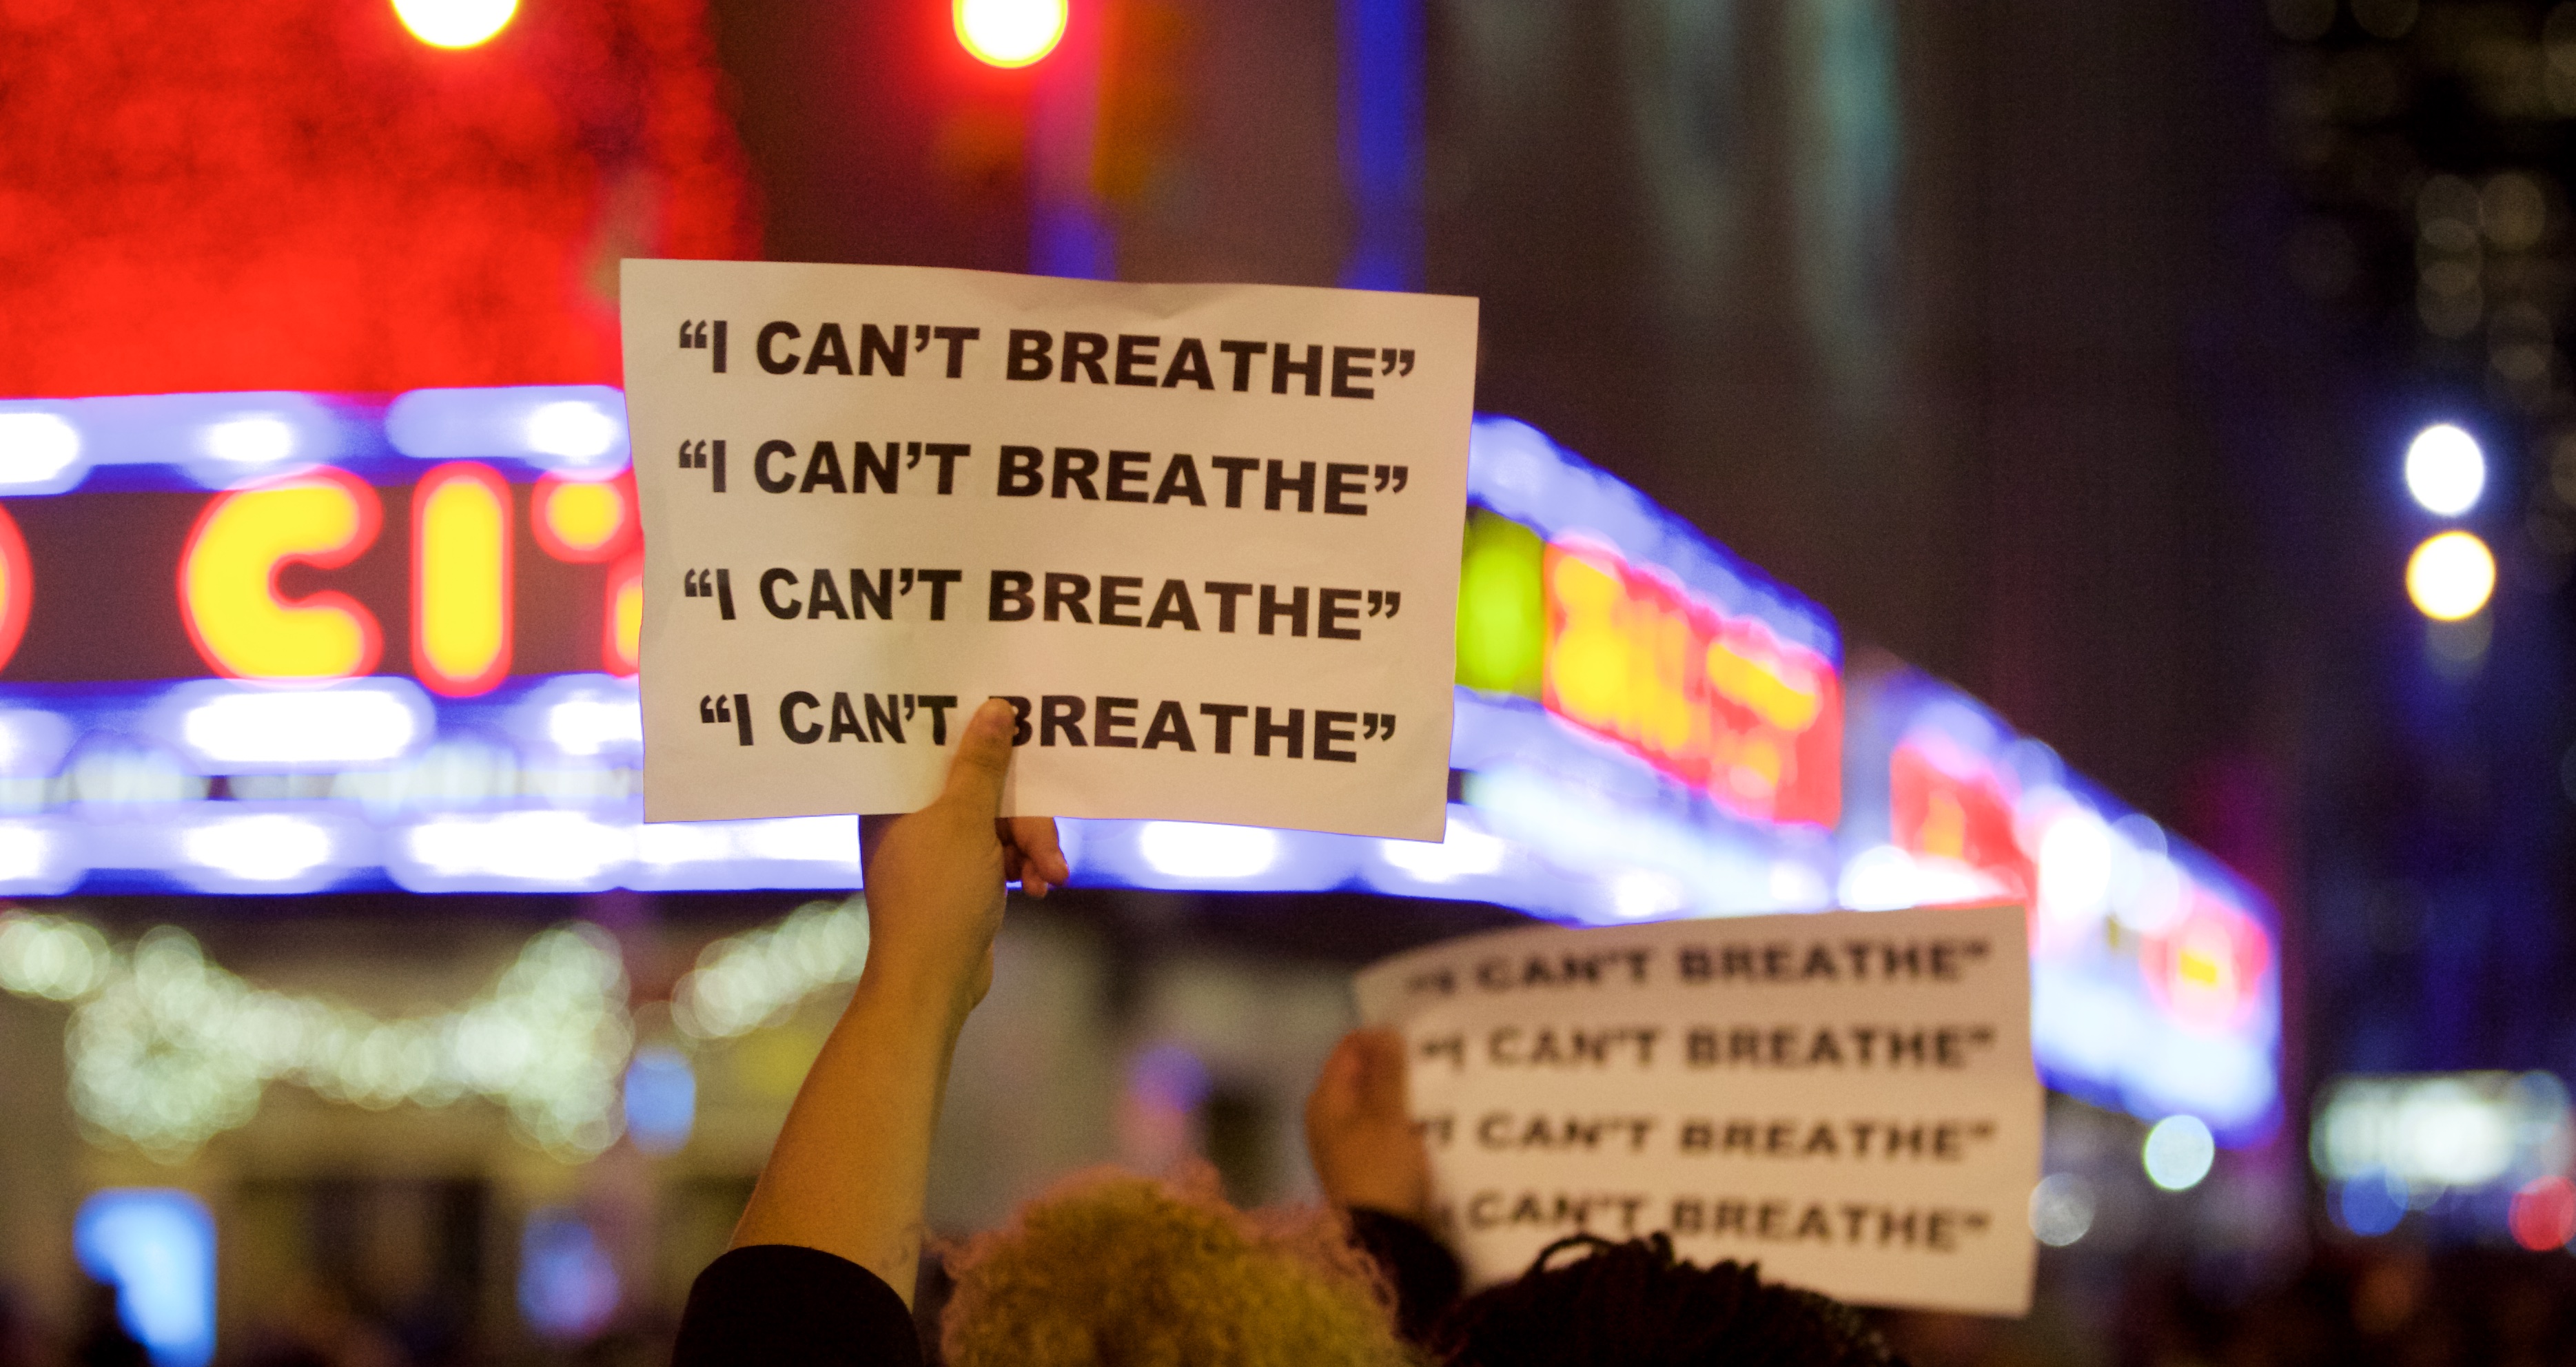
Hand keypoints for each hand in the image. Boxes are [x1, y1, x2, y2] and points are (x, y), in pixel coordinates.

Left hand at [855, 698, 1068, 1022]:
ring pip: (996, 823)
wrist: (934, 981)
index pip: (935, 749)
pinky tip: (1040, 887)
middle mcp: (909, 819)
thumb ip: (982, 764)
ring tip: (1050, 875)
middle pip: (977, 788)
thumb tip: (994, 707)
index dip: (976, 739)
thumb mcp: (966, 820)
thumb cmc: (938, 894)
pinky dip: (1021, 866)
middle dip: (1022, 817)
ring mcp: (935, 851)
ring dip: (1029, 845)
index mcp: (894, 799)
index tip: (1016, 730)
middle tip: (1046, 840)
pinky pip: (997, 853)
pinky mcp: (958, 880)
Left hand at [1304, 1028, 1431, 1219]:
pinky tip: (1434, 1119)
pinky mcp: (1370, 1165)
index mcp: (1325, 1100)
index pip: (1348, 1049)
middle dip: (1395, 1065)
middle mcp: (1330, 1118)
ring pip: (1378, 1103)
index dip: (1380, 1038)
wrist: (1383, 1241)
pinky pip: (1388, 1128)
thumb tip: (1384, 1030)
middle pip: (1363, 1076)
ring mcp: (1349, 1143)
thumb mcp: (1385, 1115)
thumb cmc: (1379, 1170)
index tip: (1417, 1036)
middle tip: (1434, 1057)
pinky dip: (1407, 1120)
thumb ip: (1386, 1072)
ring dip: (1405, 1094)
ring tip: (1440, 1084)